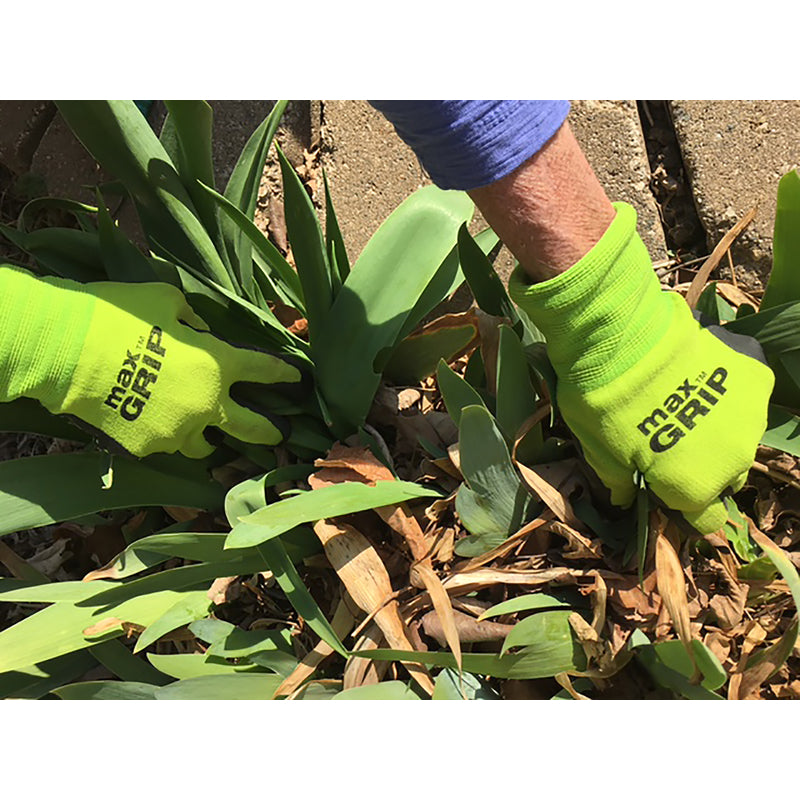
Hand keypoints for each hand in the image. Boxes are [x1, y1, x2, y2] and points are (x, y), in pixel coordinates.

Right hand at [0, 266, 303, 457]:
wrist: (69, 350)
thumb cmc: (121, 315)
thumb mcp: (165, 301)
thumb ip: (191, 319)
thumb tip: (197, 330)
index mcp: (219, 363)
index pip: (265, 370)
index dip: (283, 375)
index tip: (296, 380)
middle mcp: (209, 403)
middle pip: (252, 428)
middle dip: (271, 432)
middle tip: (281, 435)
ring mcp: (180, 430)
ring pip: (205, 446)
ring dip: (208, 438)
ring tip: (204, 434)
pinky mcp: (150, 446)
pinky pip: (164, 445)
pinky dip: (163, 435)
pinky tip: (150, 424)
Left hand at [509, 203, 773, 533]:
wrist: (623, 340)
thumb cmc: (606, 408)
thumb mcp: (601, 455)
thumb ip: (621, 483)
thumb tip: (624, 499)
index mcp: (694, 486)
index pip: (705, 520)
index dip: (684, 507)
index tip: (665, 489)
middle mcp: (732, 459)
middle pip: (724, 477)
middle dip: (701, 466)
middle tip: (670, 440)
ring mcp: (751, 416)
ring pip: (739, 435)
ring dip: (718, 427)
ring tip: (684, 400)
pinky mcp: (756, 375)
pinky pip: (747, 391)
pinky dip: (727, 385)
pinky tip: (699, 372)